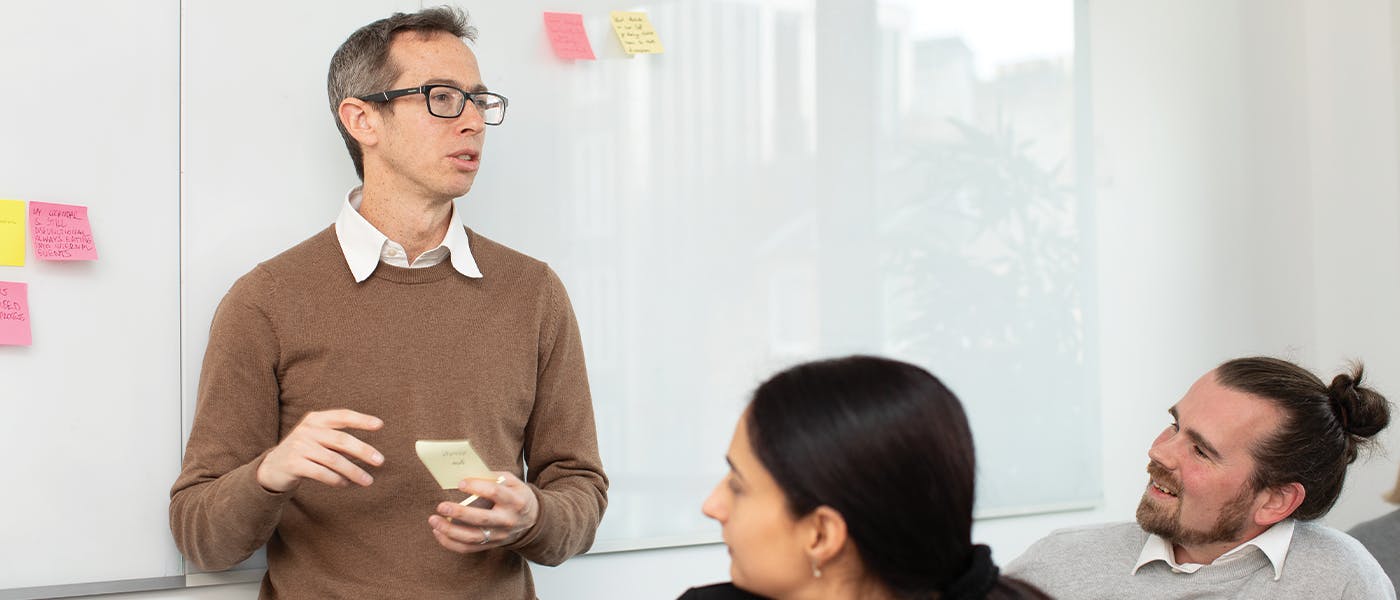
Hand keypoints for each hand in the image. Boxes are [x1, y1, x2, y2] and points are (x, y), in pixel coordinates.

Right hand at [255, 409, 384, 492]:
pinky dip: (337, 480)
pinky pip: (321, 473)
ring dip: (354, 471)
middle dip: (363, 450)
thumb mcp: (318, 439)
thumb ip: (338, 440)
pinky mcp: (293, 464)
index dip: (361, 420)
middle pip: (341, 440)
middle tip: (380, 461)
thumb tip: (370, 452)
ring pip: (334, 460)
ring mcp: (299, 447)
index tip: (380, 425)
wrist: (271, 468)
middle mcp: (307, 430)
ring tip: (368, 481)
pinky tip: (345, 484)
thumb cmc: (304, 452)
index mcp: (315, 419)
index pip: (342, 416)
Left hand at [428, 472, 539, 552]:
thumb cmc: (517, 497)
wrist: (532, 521)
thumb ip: (494, 477)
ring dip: (449, 531)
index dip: (477, 486)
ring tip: (433, 520)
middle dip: (459, 513)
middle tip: (441, 506)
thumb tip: (469, 476)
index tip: (461, 483)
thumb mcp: (513, 482)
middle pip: (481, 519)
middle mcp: (507, 520)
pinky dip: (450, 543)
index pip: (495, 493)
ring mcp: (499, 536)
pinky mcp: (490, 545)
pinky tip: (438, 532)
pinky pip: (468, 548)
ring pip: (472, 537)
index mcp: (515, 501)